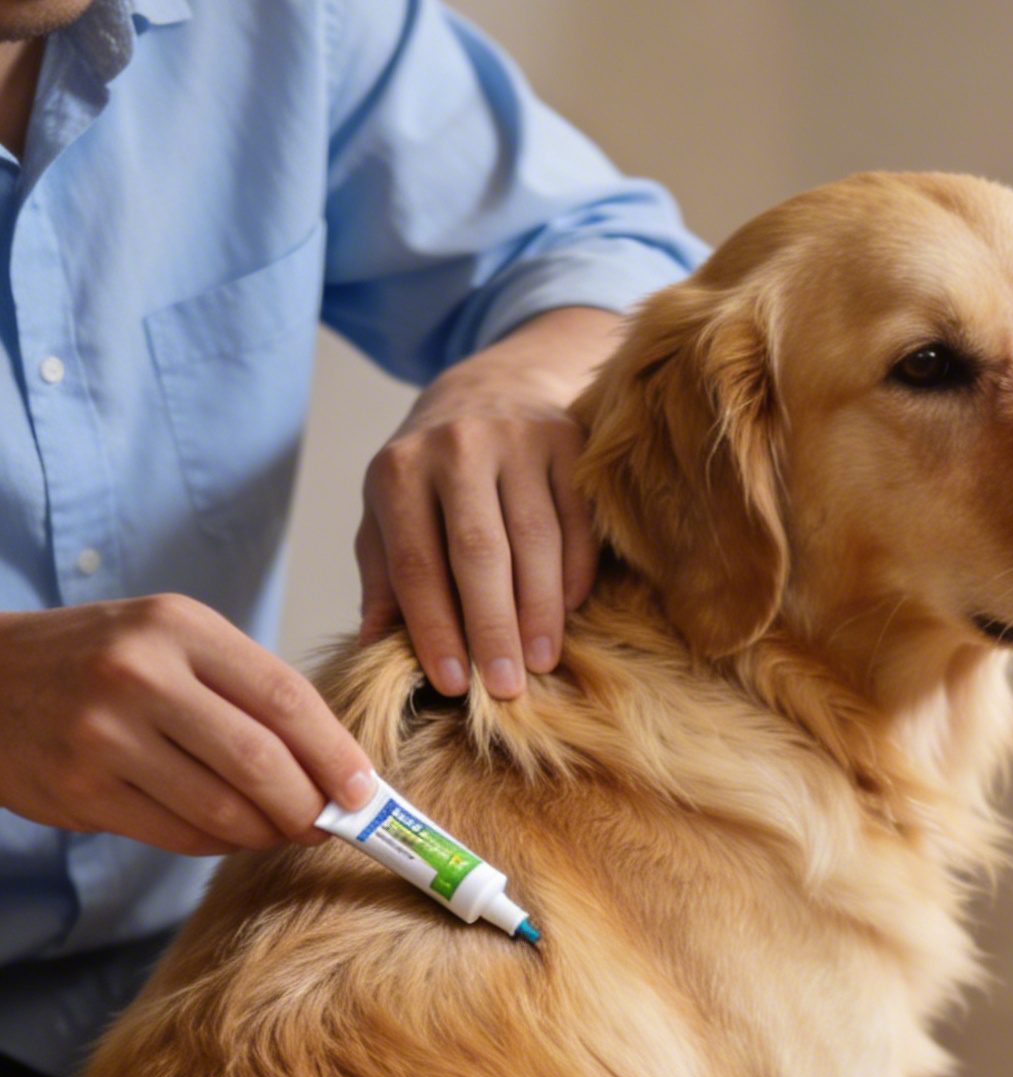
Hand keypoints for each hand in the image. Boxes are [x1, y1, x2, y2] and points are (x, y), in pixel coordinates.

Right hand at [0, 597, 376, 855]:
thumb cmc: (100, 663)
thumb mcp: (169, 642)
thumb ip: (245, 692)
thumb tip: (335, 770)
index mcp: (178, 626)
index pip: (284, 696)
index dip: (335, 754)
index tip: (365, 793)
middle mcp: (140, 674)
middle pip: (261, 762)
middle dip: (308, 807)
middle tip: (325, 825)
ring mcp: (106, 734)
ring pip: (223, 809)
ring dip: (266, 833)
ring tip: (278, 830)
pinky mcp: (83, 789)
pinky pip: (179, 835)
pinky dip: (217, 843)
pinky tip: (225, 832)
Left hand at [354, 304, 623, 699]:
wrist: (490, 388)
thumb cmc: (430, 476)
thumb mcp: (387, 516)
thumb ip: (382, 578)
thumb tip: (372, 649)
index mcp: (398, 471)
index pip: (417, 564)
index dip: (435, 628)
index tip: (453, 685)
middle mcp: (456, 446)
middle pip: (479, 553)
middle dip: (492, 627)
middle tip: (506, 688)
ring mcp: (517, 438)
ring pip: (535, 539)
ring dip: (541, 609)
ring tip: (541, 661)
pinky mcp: (568, 440)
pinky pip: (576, 520)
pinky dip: (574, 572)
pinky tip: (568, 613)